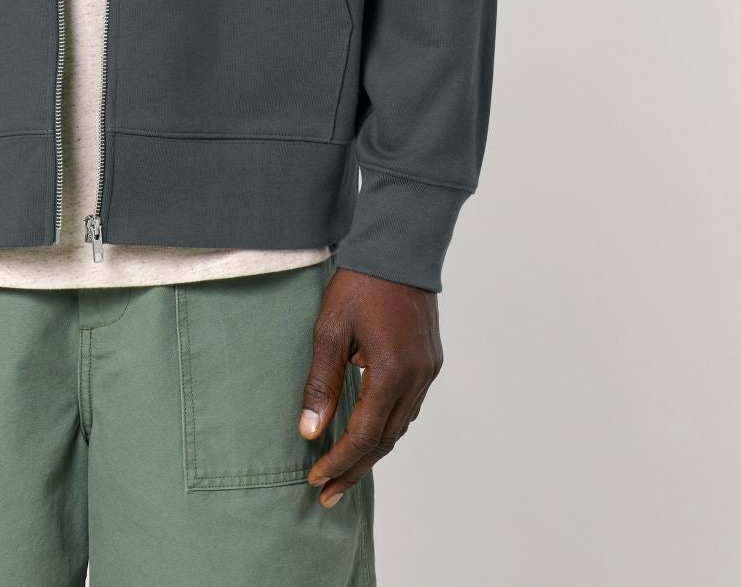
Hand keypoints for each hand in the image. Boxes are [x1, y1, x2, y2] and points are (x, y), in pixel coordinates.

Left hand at [298, 267, 443, 506]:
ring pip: (399, 426)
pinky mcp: (430, 361)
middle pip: (385, 440)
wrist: (399, 247)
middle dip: (355, 468)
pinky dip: (386, 425)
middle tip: (328, 493)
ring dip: (372, 449)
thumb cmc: (360, 283)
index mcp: (391, 373)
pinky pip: (408, 406)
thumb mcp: (330, 330)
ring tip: (344, 469)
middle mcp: (416, 379)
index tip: (316, 479)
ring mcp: (428, 371)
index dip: (339, 461)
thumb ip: (321, 383)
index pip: (364, 435)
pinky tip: (368, 431)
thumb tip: (310, 430)